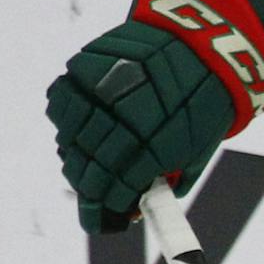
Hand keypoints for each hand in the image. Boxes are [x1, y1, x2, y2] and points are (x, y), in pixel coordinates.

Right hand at [45, 0, 263, 233]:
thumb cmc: (202, 106)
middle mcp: (124, 119)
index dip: (107, 207)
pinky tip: (76, 125)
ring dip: (73, 153)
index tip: (105, 218)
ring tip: (82, 159)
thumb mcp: (195, 151)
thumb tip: (132, 209)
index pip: (117, 188)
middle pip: (88, 166)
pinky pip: (61, 100)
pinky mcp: (86, 65)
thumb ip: (164, 180)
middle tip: (92, 193)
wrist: (202, 45)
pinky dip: (65, 118)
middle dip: (88, 186)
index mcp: (156, 146)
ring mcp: (102, 90)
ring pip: (68, 135)